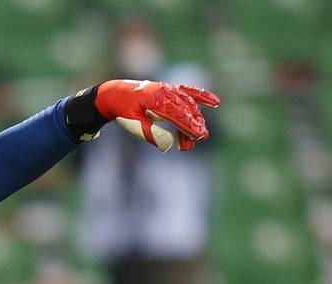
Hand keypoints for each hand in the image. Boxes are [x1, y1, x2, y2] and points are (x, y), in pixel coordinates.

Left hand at [95, 80, 219, 152]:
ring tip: (195, 139)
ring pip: (188, 106)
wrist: (115, 95)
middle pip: (186, 109)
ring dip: (193, 121)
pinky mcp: (171, 91)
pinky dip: (202, 97)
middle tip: (200, 138)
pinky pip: (189, 92)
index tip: (198, 136)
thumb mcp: (134, 126)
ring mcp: (169, 90)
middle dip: (194, 125)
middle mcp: (165, 91)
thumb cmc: (124, 112)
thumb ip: (152, 134)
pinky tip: (216, 102)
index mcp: (155, 99)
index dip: (189, 126)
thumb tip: (169, 146)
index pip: (177, 114)